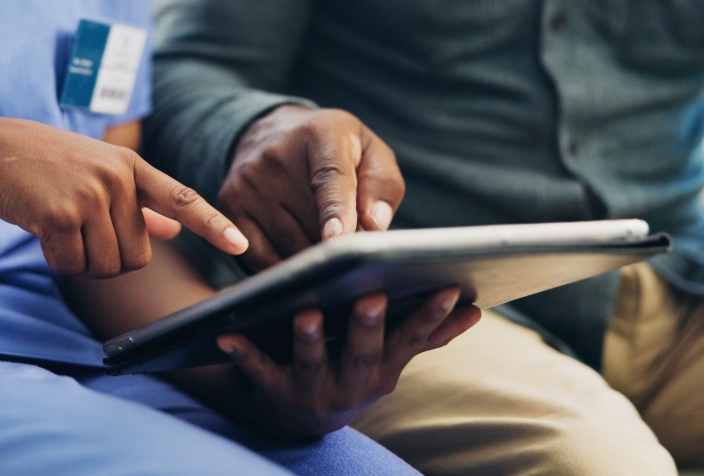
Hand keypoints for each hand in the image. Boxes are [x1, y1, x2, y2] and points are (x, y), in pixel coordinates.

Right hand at [0, 117, 247, 277]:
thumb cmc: (46, 165)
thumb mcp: (98, 172)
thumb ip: (139, 203)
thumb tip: (173, 229)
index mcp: (132, 166)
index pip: (182, 197)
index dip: (213, 224)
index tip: (242, 244)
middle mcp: (118, 178)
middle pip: (137, 256)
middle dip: (108, 257)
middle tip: (79, 231)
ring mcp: (91, 194)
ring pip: (107, 266)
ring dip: (81, 261)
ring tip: (61, 228)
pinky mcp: (61, 213)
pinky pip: (73, 265)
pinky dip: (57, 260)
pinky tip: (42, 232)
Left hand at [216, 287, 480, 438]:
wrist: (295, 415)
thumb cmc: (348, 367)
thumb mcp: (389, 357)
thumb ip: (426, 334)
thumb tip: (476, 309)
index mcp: (383, 368)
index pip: (410, 338)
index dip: (430, 315)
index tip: (449, 287)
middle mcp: (352, 384)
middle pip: (362, 352)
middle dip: (368, 326)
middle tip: (370, 295)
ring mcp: (314, 391)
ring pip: (312, 363)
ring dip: (309, 339)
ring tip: (305, 312)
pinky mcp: (274, 393)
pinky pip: (258, 372)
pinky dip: (243, 354)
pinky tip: (227, 335)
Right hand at [221, 105, 404, 269]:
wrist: (269, 132)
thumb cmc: (332, 149)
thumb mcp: (368, 151)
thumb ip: (382, 185)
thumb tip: (374, 226)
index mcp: (320, 136)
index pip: (330, 179)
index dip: (335, 211)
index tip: (338, 238)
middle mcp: (276, 157)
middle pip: (313, 223)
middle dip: (338, 245)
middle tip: (350, 240)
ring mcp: (249, 182)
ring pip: (290, 246)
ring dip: (313, 256)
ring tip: (321, 237)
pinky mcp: (230, 204)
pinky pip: (259, 257)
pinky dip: (283, 264)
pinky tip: (296, 249)